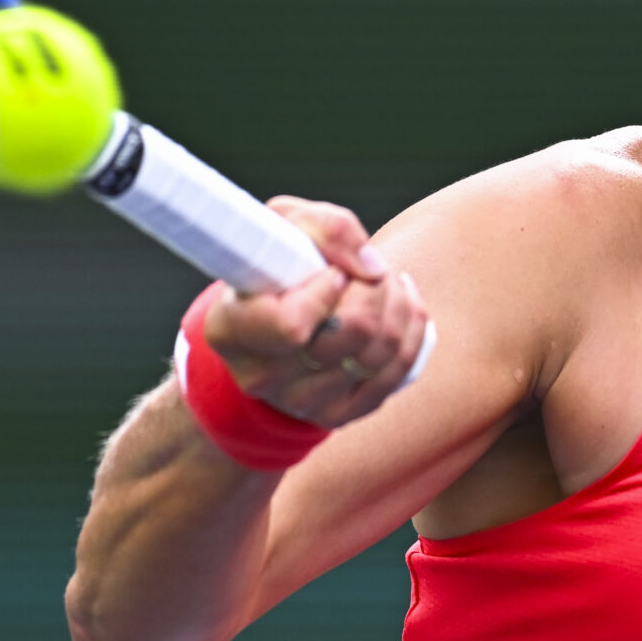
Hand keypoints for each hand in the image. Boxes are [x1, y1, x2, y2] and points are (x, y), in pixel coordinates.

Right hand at [199, 197, 429, 428]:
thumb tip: (372, 268)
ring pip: (381, 351)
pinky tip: (399, 304)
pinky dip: (411, 329)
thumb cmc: (279, 264)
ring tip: (384, 281)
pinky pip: (399, 371)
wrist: (279, 315)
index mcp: (231, 329)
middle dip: (375, 288)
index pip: (291, 326)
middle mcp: (260, 375)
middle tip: (369, 270)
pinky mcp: (338, 414)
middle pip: (352, 334)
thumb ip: (327, 230)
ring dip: (396, 303)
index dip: (325, 293)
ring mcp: (300, 402)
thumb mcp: (288, 227)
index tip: (333, 272)